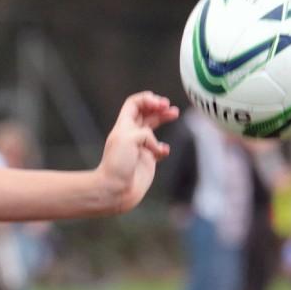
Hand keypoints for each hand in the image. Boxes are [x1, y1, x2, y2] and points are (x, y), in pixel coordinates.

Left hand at [96, 92, 178, 212]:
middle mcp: (132, 134)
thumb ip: (145, 132)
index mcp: (124, 126)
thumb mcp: (129, 138)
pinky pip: (159, 149)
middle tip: (168, 106)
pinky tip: (162, 152)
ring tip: (174, 113)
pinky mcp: (147, 160)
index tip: (159, 103)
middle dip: (158, 106)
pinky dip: (164, 147)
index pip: (134, 104)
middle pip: (146, 113)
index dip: (147, 99)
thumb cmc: (117, 164)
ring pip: (153, 128)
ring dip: (164, 118)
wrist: (116, 189)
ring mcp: (140, 147)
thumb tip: (156, 145)